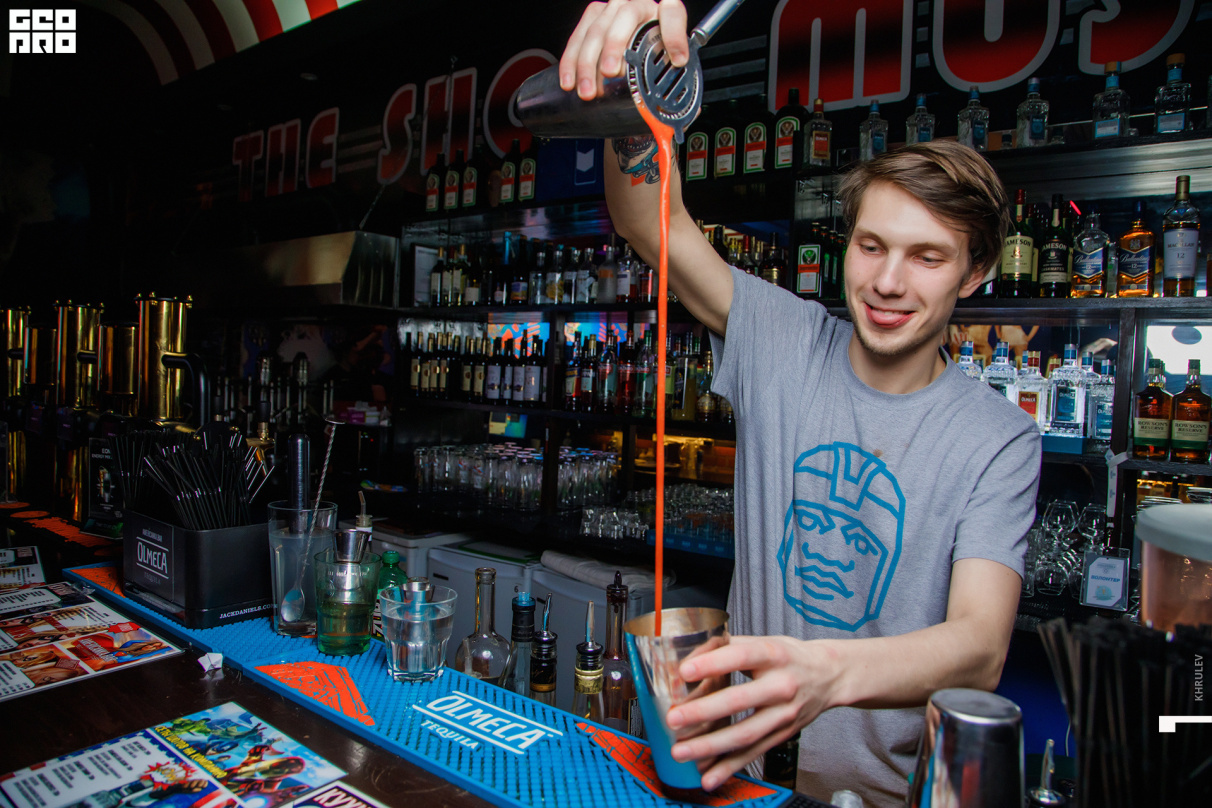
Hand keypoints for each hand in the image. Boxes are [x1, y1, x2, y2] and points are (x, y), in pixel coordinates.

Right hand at [558, 0, 689, 99]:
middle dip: (614, 47)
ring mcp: (614, 8)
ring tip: (588, 90)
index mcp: (664, 13)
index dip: (674, 35)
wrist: (631, 42)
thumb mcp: (666, 62)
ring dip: (588, 61)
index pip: (672, 13)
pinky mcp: (594, 15)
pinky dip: (571, 60)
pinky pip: (579, 34)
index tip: (678, 59)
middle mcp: (638, 4)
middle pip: (626, 16)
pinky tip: (569, 80)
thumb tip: (691, 113)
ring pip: (598, 27)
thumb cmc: (651, 51)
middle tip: (610, 73)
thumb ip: (678, 83)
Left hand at [665, 635, 841, 790]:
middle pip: (740, 700)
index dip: (713, 663)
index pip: (741, 656)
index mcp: (774, 655)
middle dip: (704, 712)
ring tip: (681, 751)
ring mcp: (784, 714)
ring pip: (745, 734)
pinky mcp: (782, 735)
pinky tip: (709, 777)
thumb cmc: (789, 656)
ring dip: (710, 746)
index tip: (685, 671)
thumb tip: (688, 655)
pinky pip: (753, 754)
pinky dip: (729, 767)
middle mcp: (782, 685)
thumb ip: (728, 646)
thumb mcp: (764, 641)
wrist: (829, 676)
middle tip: (674, 718)